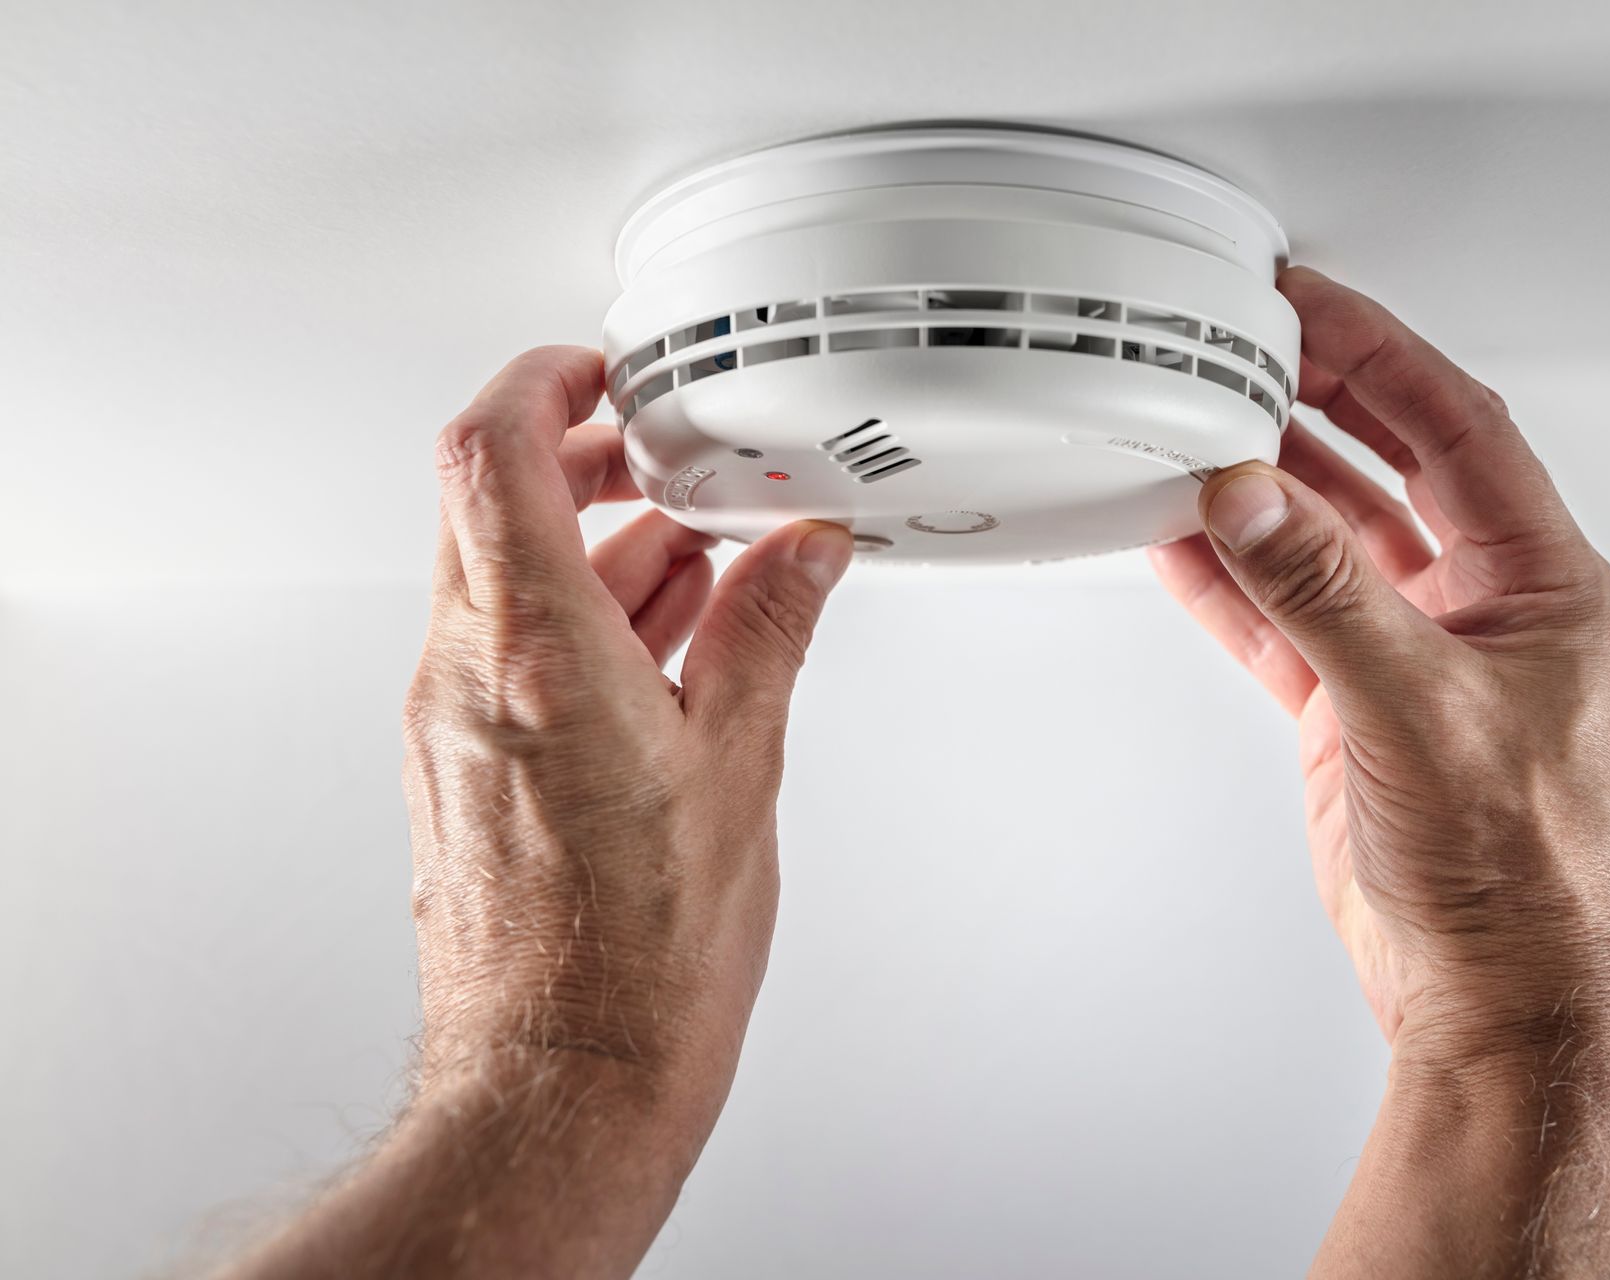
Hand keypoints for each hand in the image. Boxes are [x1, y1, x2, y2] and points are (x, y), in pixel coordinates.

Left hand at [226, 347, 851, 1278]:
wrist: (561, 1085)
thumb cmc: (639, 965)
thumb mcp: (739, 770)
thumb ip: (766, 637)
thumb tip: (799, 556)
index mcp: (538, 656)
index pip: (494, 452)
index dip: (543, 382)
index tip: (602, 372)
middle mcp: (468, 679)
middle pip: (489, 505)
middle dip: (581, 463)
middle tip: (664, 462)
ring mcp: (450, 726)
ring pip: (501, 580)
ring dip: (592, 549)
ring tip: (698, 567)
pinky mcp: (459, 772)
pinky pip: (503, 650)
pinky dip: (576, 619)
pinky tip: (662, 650)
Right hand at [1151, 268, 1609, 1274]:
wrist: (1489, 991)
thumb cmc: (1516, 869)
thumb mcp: (1420, 708)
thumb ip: (1326, 593)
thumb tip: (1252, 498)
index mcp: (1542, 584)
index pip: (1458, 425)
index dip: (1380, 352)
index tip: (1308, 304)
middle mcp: (1483, 607)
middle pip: (1389, 466)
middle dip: (1315, 402)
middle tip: (1240, 348)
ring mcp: (1412, 656)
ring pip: (1325, 541)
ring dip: (1261, 491)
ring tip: (1191, 433)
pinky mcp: (1355, 709)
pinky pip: (1283, 618)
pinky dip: (1231, 581)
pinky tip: (1181, 543)